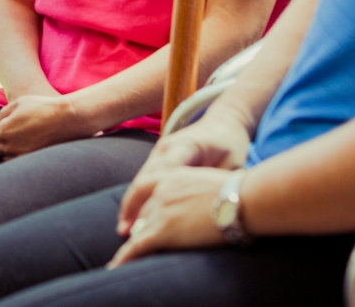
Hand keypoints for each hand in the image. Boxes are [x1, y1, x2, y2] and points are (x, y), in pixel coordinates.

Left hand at [0, 93, 96, 157]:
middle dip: (5, 139)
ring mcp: (19, 156)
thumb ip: (3, 113)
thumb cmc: (41, 107)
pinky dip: (20, 156)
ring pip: (7, 156)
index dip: (3, 127)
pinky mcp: (30, 161)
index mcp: (3, 130)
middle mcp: (8, 146)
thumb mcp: (19, 103)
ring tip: (26, 139)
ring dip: (12, 149)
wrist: (64, 119)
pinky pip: (18, 162)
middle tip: (21, 131)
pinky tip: (30, 146)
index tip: (15, 123)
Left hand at [109, 166, 230, 265]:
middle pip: (143, 213)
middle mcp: (162, 191)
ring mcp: (161, 210)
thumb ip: (198, 191)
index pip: (143, 188)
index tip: (126, 215)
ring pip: (140, 230)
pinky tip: (115, 267)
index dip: (132, 204)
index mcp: (172, 176)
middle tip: (129, 239)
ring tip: (120, 259)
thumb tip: (210, 201)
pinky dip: (124, 258)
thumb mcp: (210, 182)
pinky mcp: (164, 231)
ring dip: (132, 245)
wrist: (240, 199)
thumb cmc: (238, 192)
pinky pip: (138, 246)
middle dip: (137, 227)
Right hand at [117, 112, 250, 233]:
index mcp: (185, 146)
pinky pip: (145, 181)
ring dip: (131, 204)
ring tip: (124, 229)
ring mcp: (158, 153)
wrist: (221, 123)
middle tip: (125, 230)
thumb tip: (212, 211)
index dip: (155, 197)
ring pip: (140, 180)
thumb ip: (217, 184)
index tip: (149, 220)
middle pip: (145, 177)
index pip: (166, 171)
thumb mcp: (231, 163)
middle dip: (133, 204)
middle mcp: (165, 148)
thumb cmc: (228, 145)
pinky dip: (138, 199)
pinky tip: (132, 219)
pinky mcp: (158, 160)